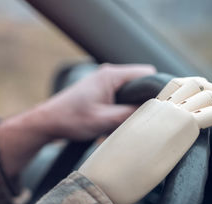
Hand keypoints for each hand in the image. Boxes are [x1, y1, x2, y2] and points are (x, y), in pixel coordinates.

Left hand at [39, 63, 156, 139]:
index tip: (163, 105)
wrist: (48, 122)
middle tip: (146, 117)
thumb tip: (153, 114)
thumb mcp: (103, 120)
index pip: (147, 74)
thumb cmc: (70, 119)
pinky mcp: (101, 92)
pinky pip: (121, 97)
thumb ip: (128, 115)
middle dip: (145, 100)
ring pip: (131, 92)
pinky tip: (117, 122)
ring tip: (128, 121)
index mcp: (111, 75)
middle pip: (141, 83)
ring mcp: (105, 83)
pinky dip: (123, 109)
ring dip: (132, 106)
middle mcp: (109, 75)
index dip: (157, 89)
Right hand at [79, 77, 211, 203]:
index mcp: (146, 110)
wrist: (101, 179)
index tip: (206, 123)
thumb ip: (143, 145)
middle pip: (197, 83)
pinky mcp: (183, 125)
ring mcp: (171, 112)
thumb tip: (151, 156)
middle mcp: (160, 105)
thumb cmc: (109, 173)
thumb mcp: (129, 152)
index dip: (197, 101)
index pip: (178, 90)